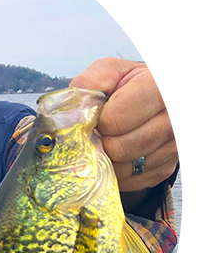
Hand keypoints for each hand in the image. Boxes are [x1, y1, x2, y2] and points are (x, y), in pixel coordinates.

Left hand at [70, 58, 182, 193]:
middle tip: (102, 130)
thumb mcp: (113, 72)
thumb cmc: (134, 85)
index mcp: (165, 86)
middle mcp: (179, 118)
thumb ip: (90, 83)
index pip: (115, 120)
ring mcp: (176, 147)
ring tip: (111, 139)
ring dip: (107, 158)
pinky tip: (121, 152)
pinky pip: (131, 180)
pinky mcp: (167, 168)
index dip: (99, 122)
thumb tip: (73, 111)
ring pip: (123, 168)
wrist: (162, 99)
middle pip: (118, 148)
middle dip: (101, 141)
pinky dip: (118, 170)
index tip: (97, 117)